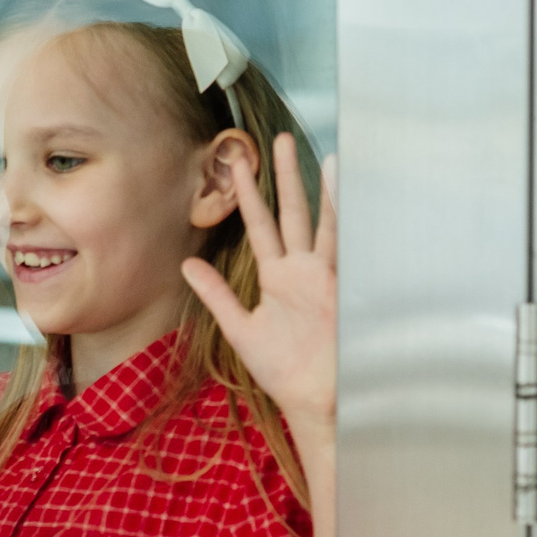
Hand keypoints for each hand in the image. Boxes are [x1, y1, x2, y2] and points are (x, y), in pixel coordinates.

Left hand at [183, 135, 335, 426]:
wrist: (315, 398)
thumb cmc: (284, 371)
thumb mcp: (240, 328)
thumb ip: (217, 294)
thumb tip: (187, 264)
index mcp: (278, 277)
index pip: (261, 226)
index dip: (250, 194)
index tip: (239, 163)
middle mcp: (302, 270)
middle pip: (293, 213)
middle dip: (287, 177)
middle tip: (280, 139)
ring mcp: (325, 275)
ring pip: (322, 222)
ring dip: (321, 189)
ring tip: (323, 155)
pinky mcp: (342, 287)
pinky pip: (344, 245)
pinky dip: (346, 218)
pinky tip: (348, 193)